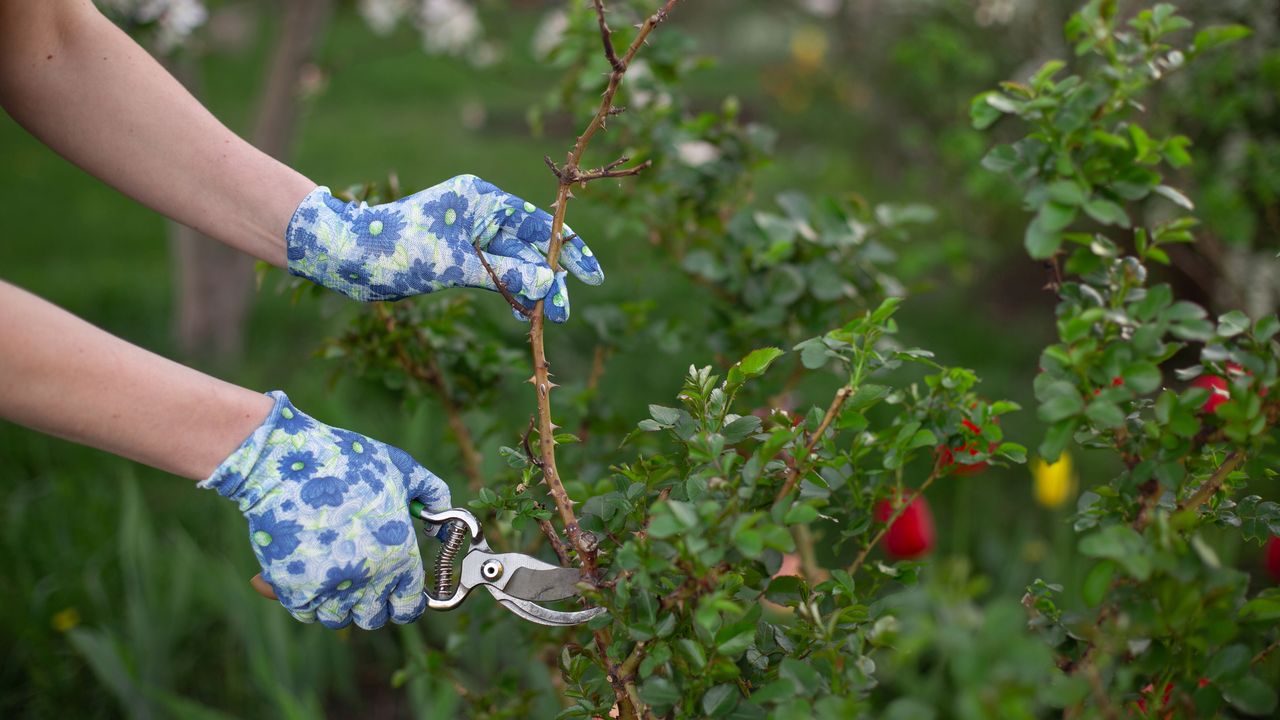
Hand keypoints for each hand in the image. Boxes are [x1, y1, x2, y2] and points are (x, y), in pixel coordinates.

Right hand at [200, 392, 449, 628]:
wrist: (284, 463)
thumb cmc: (346, 461)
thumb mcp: (402, 468)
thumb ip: (432, 494)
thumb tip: (440, 525)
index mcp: (400, 555)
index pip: (410, 607)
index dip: (404, 601)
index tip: (395, 590)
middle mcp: (370, 580)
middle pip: (374, 618)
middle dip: (371, 603)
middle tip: (363, 578)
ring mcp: (331, 589)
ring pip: (339, 619)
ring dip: (339, 603)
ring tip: (335, 574)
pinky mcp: (295, 590)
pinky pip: (307, 613)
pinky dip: (308, 600)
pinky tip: (309, 573)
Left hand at [285, 174, 603, 321]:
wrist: (347, 258)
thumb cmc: (396, 250)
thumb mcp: (456, 264)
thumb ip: (507, 273)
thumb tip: (551, 284)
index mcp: (482, 198)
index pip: (540, 222)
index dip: (569, 250)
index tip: (593, 277)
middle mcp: (480, 212)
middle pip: (531, 246)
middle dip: (550, 279)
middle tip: (563, 315)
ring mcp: (470, 235)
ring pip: (515, 263)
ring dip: (531, 290)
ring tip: (545, 319)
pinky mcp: (458, 256)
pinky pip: (495, 274)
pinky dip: (508, 291)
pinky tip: (520, 312)